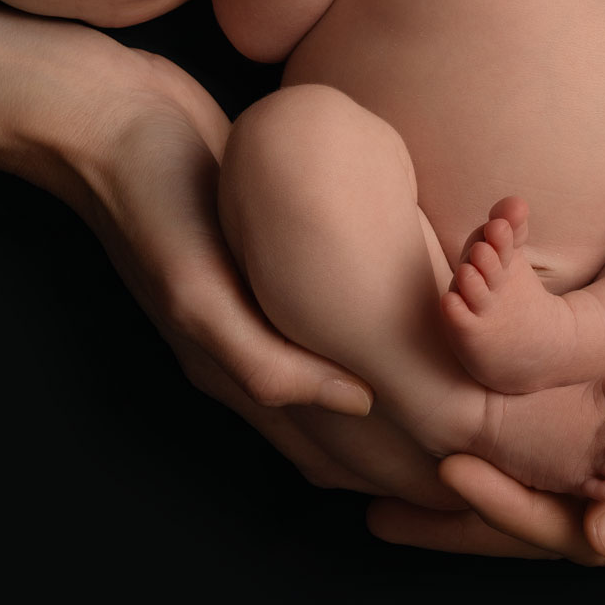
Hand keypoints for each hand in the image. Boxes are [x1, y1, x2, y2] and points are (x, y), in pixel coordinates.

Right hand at [44, 37, 469, 509]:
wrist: (105, 117)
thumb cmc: (150, 192)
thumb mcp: (195, 283)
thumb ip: (261, 358)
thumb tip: (357, 401)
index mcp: (235, 371)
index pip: (336, 457)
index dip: (404, 478)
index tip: (476, 486)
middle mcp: (251, 354)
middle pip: (351, 436)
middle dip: (418, 455)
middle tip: (499, 457)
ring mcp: (261, 313)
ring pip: (350, 385)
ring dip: (406, 406)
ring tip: (476, 407)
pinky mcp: (272, 268)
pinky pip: (339, 330)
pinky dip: (384, 349)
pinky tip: (425, 328)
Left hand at [364, 214, 604, 560]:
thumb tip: (598, 538)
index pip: (589, 532)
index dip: (512, 511)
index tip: (442, 476)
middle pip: (560, 513)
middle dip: (474, 512)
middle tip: (378, 506)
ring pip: (566, 464)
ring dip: (496, 459)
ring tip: (409, 455)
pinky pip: (593, 411)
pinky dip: (539, 410)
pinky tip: (486, 396)